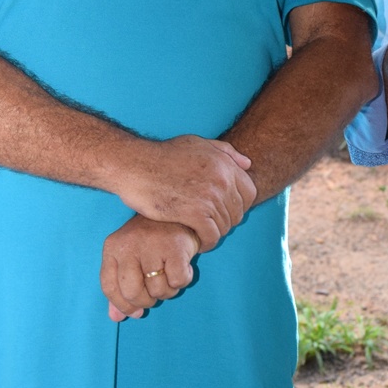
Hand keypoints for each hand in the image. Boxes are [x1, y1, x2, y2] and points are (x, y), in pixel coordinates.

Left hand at [101, 216, 199, 321]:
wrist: (178, 214)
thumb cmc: (150, 242)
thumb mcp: (128, 260)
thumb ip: (120, 288)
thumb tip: (116, 317)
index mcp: (113, 247)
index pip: (109, 287)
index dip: (122, 305)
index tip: (136, 311)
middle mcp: (129, 244)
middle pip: (132, 292)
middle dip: (146, 300)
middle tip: (155, 291)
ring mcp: (152, 245)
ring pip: (158, 290)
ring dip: (167, 290)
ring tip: (169, 274)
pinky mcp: (175, 247)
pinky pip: (177, 281)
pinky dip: (182, 281)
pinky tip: (182, 267)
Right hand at [116, 135, 256, 251]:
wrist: (137, 166)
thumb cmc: (164, 155)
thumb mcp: (197, 143)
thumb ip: (225, 152)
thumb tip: (247, 165)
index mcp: (224, 163)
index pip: (250, 192)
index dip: (239, 204)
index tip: (226, 210)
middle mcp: (221, 179)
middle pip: (238, 212)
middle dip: (227, 221)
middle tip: (212, 224)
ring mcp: (209, 197)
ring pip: (225, 226)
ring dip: (215, 233)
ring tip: (203, 234)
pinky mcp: (194, 213)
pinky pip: (211, 235)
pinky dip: (207, 243)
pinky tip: (198, 243)